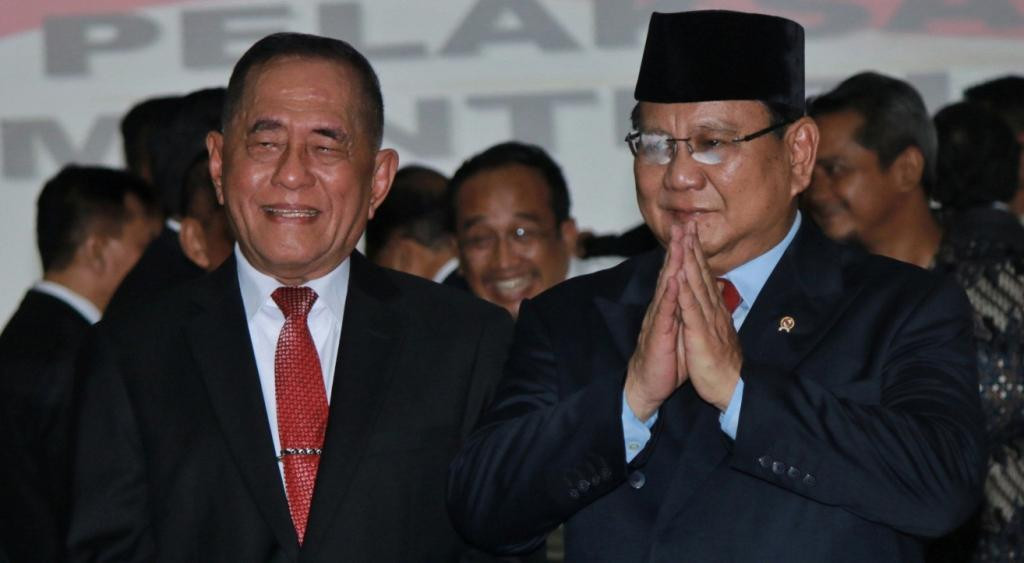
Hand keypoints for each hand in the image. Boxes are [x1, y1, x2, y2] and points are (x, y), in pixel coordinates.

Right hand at [624, 224, 685, 420]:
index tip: (691, 230)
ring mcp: (658, 319)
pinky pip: (665, 311)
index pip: (678, 274)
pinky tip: (673, 279)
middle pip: (670, 273)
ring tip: (678, 243)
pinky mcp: (658, 333)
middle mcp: (662, 308)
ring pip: (666, 286)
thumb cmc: (665, 359)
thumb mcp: (680, 330)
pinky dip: (669, 294)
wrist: (648, 385)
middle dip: (677, 248)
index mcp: (670, 306)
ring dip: (672, 264)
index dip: (685, 252)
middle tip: (682, 224)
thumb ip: (685, 310)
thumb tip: (694, 294)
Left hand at [676, 221, 742, 410]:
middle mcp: (712, 310)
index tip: (689, 232)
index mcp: (713, 309)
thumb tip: (712, 297)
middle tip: (686, 224)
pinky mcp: (701, 336)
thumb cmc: (721, 363)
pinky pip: (692, 312)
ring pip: (697, 286)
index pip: (703, 276)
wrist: (731, 388)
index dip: (696, 253)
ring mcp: (708, 321)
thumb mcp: (716, 332)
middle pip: (701, 274)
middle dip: (692, 248)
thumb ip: (713, 312)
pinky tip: (679, 278)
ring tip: (682, 241)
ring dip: (689, 262)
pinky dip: (685, 293)